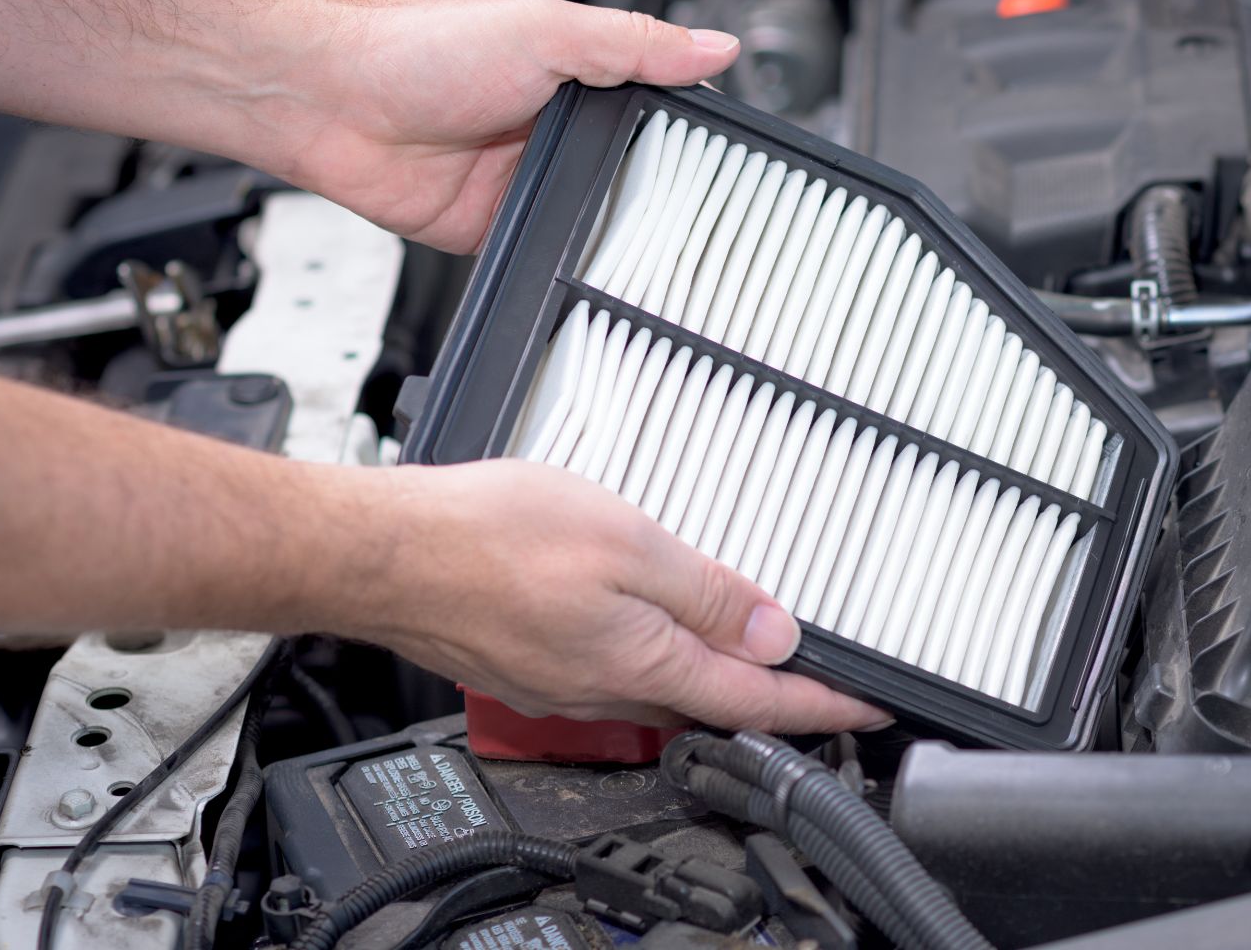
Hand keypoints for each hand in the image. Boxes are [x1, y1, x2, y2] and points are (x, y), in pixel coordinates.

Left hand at [278, 0, 740, 253]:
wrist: (332, 104)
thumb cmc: (416, 48)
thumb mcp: (545, 31)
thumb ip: (633, 43)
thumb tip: (714, 48)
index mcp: (571, 66)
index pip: (651, 96)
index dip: (686, 121)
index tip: (727, 147)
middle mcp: (550, 120)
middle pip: (628, 163)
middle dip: (649, 181)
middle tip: (682, 201)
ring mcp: (523, 174)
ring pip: (591, 211)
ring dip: (602, 218)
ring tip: (628, 226)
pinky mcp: (495, 223)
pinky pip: (543, 249)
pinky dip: (558, 254)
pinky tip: (573, 248)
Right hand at [342, 459, 890, 732]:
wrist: (381, 554)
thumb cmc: (487, 540)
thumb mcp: (627, 543)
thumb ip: (706, 591)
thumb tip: (774, 632)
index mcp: (643, 664)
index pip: (759, 704)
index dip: (823, 707)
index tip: (869, 709)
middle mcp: (607, 690)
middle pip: (714, 703)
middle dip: (772, 691)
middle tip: (822, 673)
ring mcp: (565, 683)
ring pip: (664, 685)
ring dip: (712, 667)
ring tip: (749, 638)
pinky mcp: (533, 664)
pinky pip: (617, 668)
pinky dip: (655, 649)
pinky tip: (652, 616)